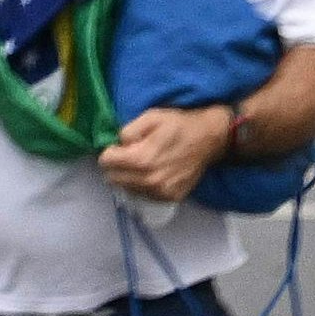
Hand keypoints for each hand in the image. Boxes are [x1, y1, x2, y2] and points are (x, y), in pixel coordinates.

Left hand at [99, 104, 238, 203]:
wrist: (209, 139)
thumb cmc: (178, 124)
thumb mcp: (149, 117)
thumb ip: (127, 131)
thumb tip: (117, 145)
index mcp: (140, 159)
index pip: (105, 162)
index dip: (109, 151)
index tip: (118, 146)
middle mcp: (149, 180)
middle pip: (113, 178)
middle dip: (116, 166)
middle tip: (127, 155)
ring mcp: (160, 192)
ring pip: (127, 188)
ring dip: (129, 177)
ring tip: (142, 163)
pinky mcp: (170, 198)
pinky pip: (144, 194)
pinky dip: (143, 185)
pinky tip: (153, 172)